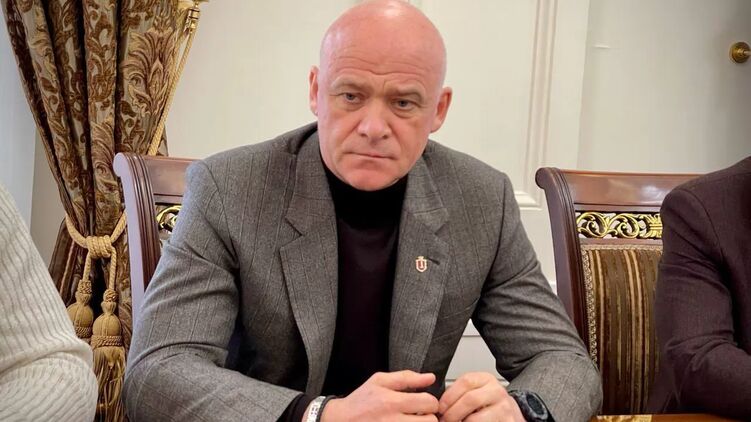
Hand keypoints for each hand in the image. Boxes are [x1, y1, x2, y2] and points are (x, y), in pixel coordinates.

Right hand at [320, 370, 439, 421]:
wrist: (341, 420)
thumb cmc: (361, 401)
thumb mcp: (379, 381)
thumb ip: (407, 377)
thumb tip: (430, 377)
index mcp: (392, 401)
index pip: (428, 402)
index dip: (431, 402)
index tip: (424, 403)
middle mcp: (392, 421)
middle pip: (431, 421)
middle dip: (429, 417)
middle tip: (420, 415)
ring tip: (413, 421)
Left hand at [438, 372, 523, 421]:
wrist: (511, 414)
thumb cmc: (488, 403)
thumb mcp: (476, 391)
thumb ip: (460, 394)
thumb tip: (439, 406)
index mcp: (486, 379)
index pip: (466, 381)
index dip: (449, 396)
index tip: (440, 408)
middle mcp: (497, 392)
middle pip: (470, 399)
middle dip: (452, 413)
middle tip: (444, 420)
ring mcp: (504, 408)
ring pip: (476, 419)